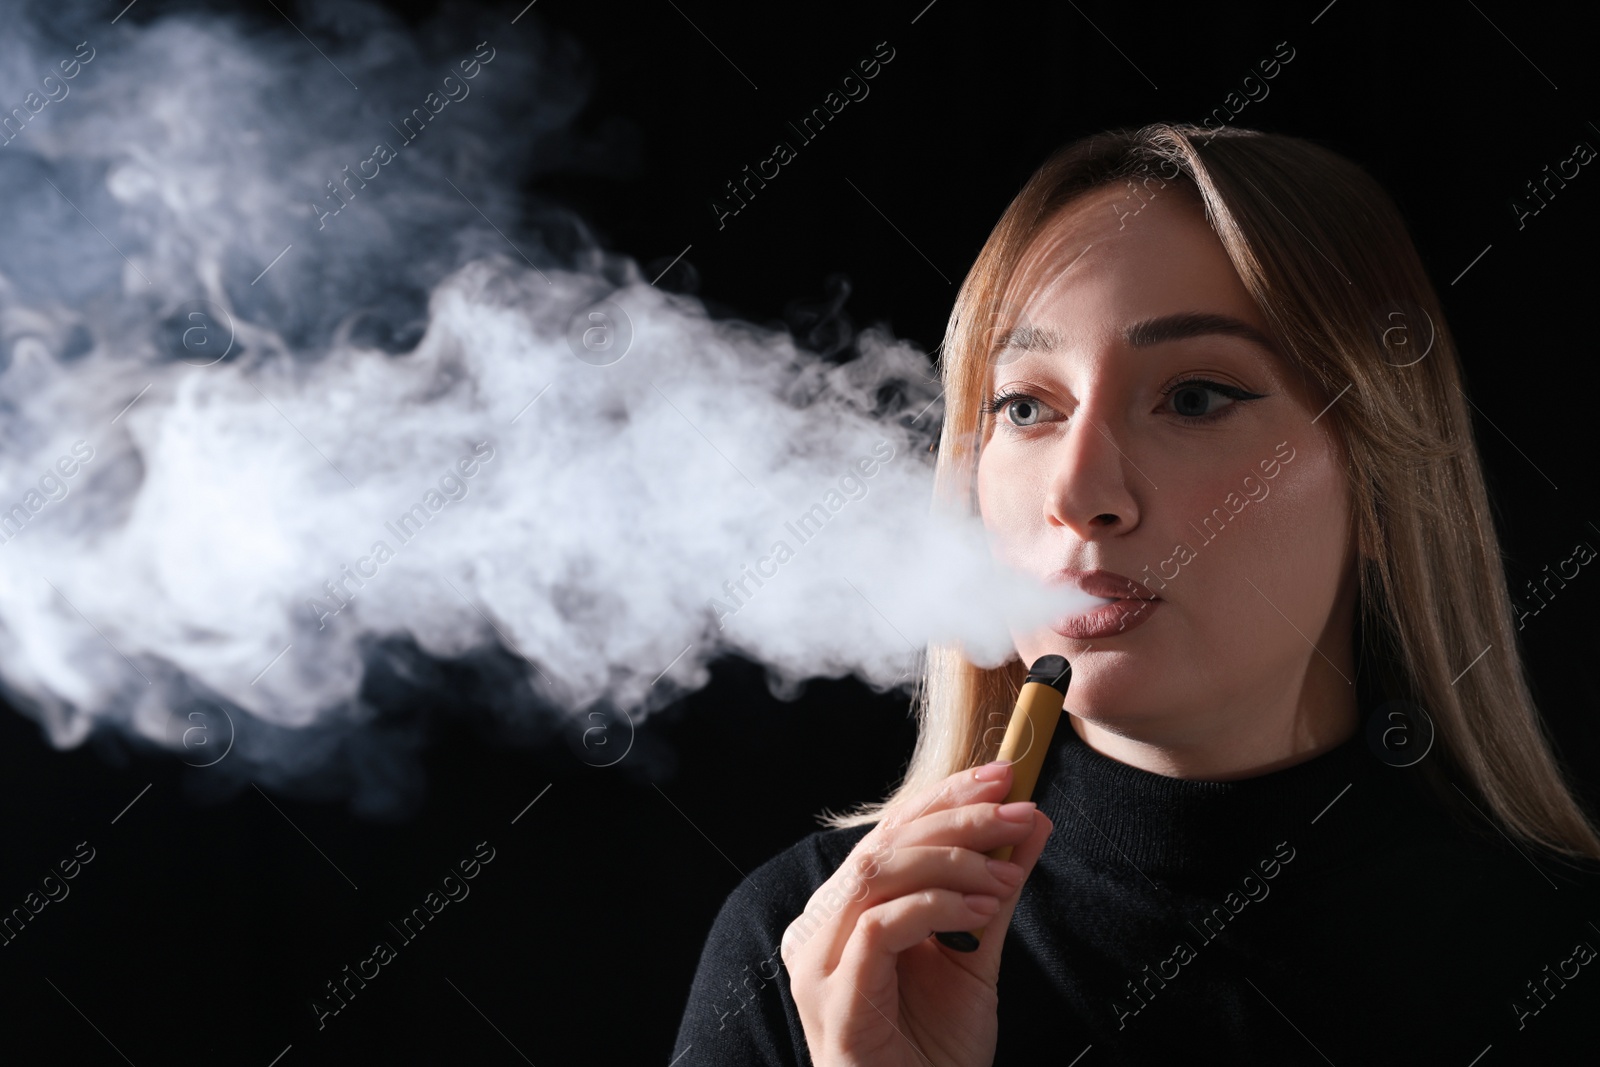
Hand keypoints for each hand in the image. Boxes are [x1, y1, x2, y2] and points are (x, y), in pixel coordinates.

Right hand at [781, 761, 1054, 1066]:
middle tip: (1020, 813)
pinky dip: (936, 906)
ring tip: (1005, 875)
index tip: (1004, 776)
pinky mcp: (833, 994)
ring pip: (878, 872)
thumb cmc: (936, 1049)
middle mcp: (821, 927)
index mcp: (845, 911)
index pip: (890, 831)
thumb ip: (994, 890)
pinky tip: (981, 910)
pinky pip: (880, 925)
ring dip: (952, 860)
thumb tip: (1032, 824)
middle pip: (884, 842)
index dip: (945, 795)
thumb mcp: (976, 956)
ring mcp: (818, 961)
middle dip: (958, 818)